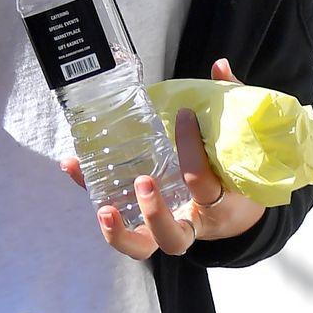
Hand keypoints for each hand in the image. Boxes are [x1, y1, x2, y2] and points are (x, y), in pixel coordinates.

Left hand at [60, 56, 267, 258]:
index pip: (203, 185)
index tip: (183, 116)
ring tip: (102, 208)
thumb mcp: (240, 145)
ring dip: (119, 233)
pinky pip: (118, 219)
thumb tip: (219, 65)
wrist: (236, 218)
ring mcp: (165, 228)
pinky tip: (72, 165)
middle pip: (172, 239)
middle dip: (155, 214)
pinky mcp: (142, 223)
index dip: (191, 152)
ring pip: (142, 247)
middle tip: (143, 181)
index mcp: (219, 205)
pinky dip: (92, 193)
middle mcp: (191, 223)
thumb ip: (231, 106)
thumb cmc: (235, 177)